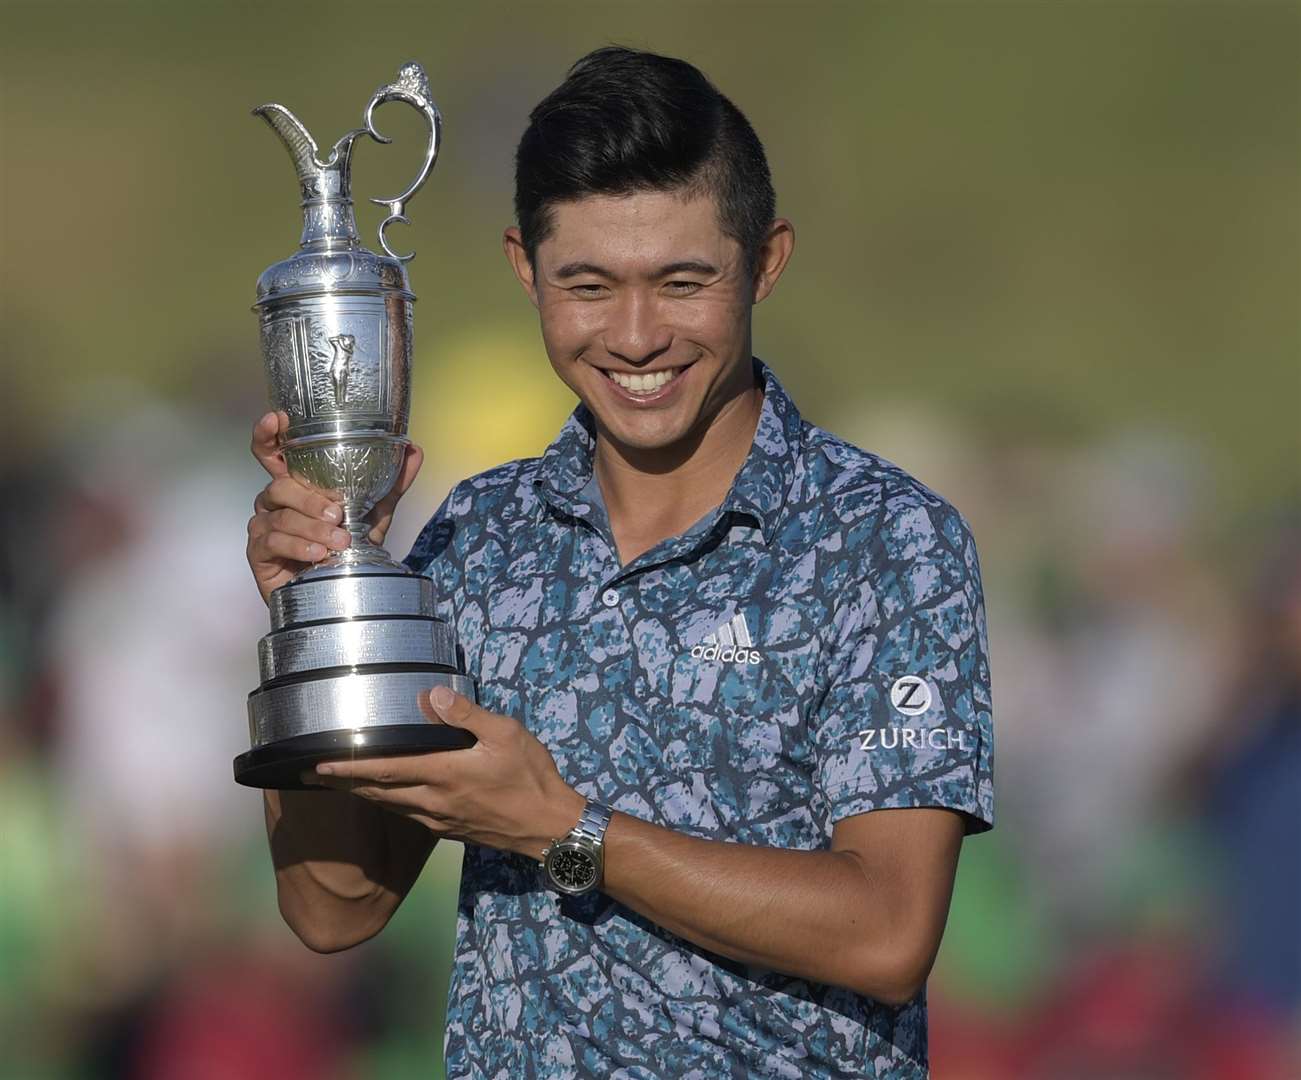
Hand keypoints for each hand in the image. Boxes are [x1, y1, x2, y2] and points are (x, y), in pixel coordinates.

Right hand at [245, 410, 423, 602]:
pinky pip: (273, 542)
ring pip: (280, 515)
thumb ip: (391, 484)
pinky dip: (299, 547)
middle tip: (337, 514)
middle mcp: (275, 501)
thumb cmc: (347, 550)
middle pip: (279, 485)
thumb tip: (414, 450)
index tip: (276, 419)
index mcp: (297, 485)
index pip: (273, 453)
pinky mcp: (259, 552)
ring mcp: (264, 525)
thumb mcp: (374, 514)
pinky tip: (318, 555)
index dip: (268, 434)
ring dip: (311, 528)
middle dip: (308, 498)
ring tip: (339, 542)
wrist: (338, 593)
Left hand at [302, 687, 585, 859]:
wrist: (550, 828)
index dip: (348, 767)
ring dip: (362, 794)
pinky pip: (408, 815)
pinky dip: (387, 803)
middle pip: (377, 792)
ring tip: (340, 782)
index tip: (318, 763)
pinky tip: (386, 795)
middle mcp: (434, 801)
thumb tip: (433, 695)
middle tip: (313, 773)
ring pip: (389, 806)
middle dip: (343, 783)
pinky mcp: (449, 830)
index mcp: (444, 774)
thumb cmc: (532, 777)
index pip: (384, 770)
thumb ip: (468, 715)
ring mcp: (439, 819)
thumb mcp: (507, 735)